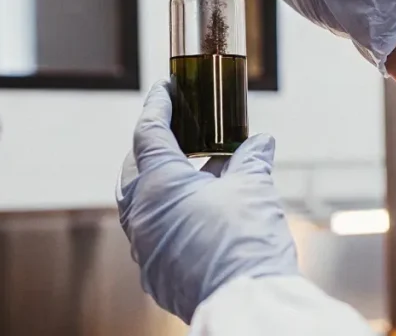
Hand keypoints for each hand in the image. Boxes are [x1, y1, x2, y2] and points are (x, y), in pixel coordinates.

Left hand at [116, 81, 298, 322]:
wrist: (246, 305)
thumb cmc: (246, 242)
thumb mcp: (254, 190)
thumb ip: (250, 160)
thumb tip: (260, 142)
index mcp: (158, 185)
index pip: (148, 133)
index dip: (158, 106)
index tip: (165, 89)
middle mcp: (142, 214)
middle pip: (136, 169)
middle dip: (152, 147)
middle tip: (176, 132)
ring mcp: (145, 247)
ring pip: (143, 204)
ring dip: (163, 184)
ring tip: (197, 173)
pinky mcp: (156, 273)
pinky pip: (155, 234)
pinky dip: (170, 216)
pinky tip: (197, 214)